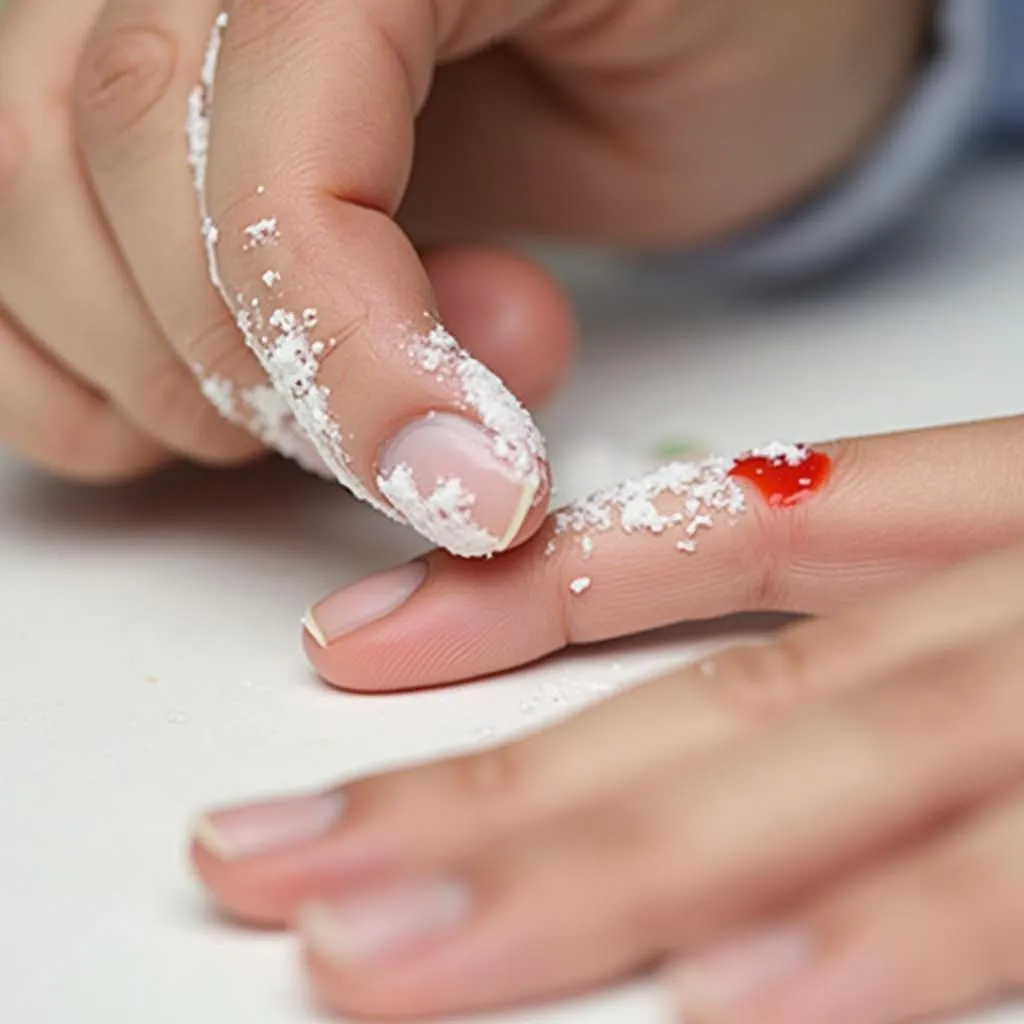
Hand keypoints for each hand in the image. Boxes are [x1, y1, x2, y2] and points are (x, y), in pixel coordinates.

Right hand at [0, 0, 928, 554]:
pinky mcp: (119, 129)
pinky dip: (96, 382)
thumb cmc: (721, 28)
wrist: (705, 0)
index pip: (253, 149)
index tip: (467, 489)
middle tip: (433, 426)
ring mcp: (125, 14)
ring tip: (363, 381)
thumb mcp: (650, 127)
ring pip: (22, 221)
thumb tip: (415, 447)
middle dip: (259, 370)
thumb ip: (492, 277)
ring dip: (184, 376)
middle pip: (88, 177)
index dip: (340, 352)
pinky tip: (240, 393)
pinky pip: (14, 275)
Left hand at [191, 488, 1023, 1020]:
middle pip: (714, 694)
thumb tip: (699, 657)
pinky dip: (866, 935)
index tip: (357, 646)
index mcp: (982, 522)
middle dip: (492, 784)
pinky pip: (997, 879)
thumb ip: (877, 558)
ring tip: (390, 949)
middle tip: (289, 855)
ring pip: (801, 764)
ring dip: (595, 862)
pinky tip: (715, 1002)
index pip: (726, 534)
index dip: (533, 592)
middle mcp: (995, 599)